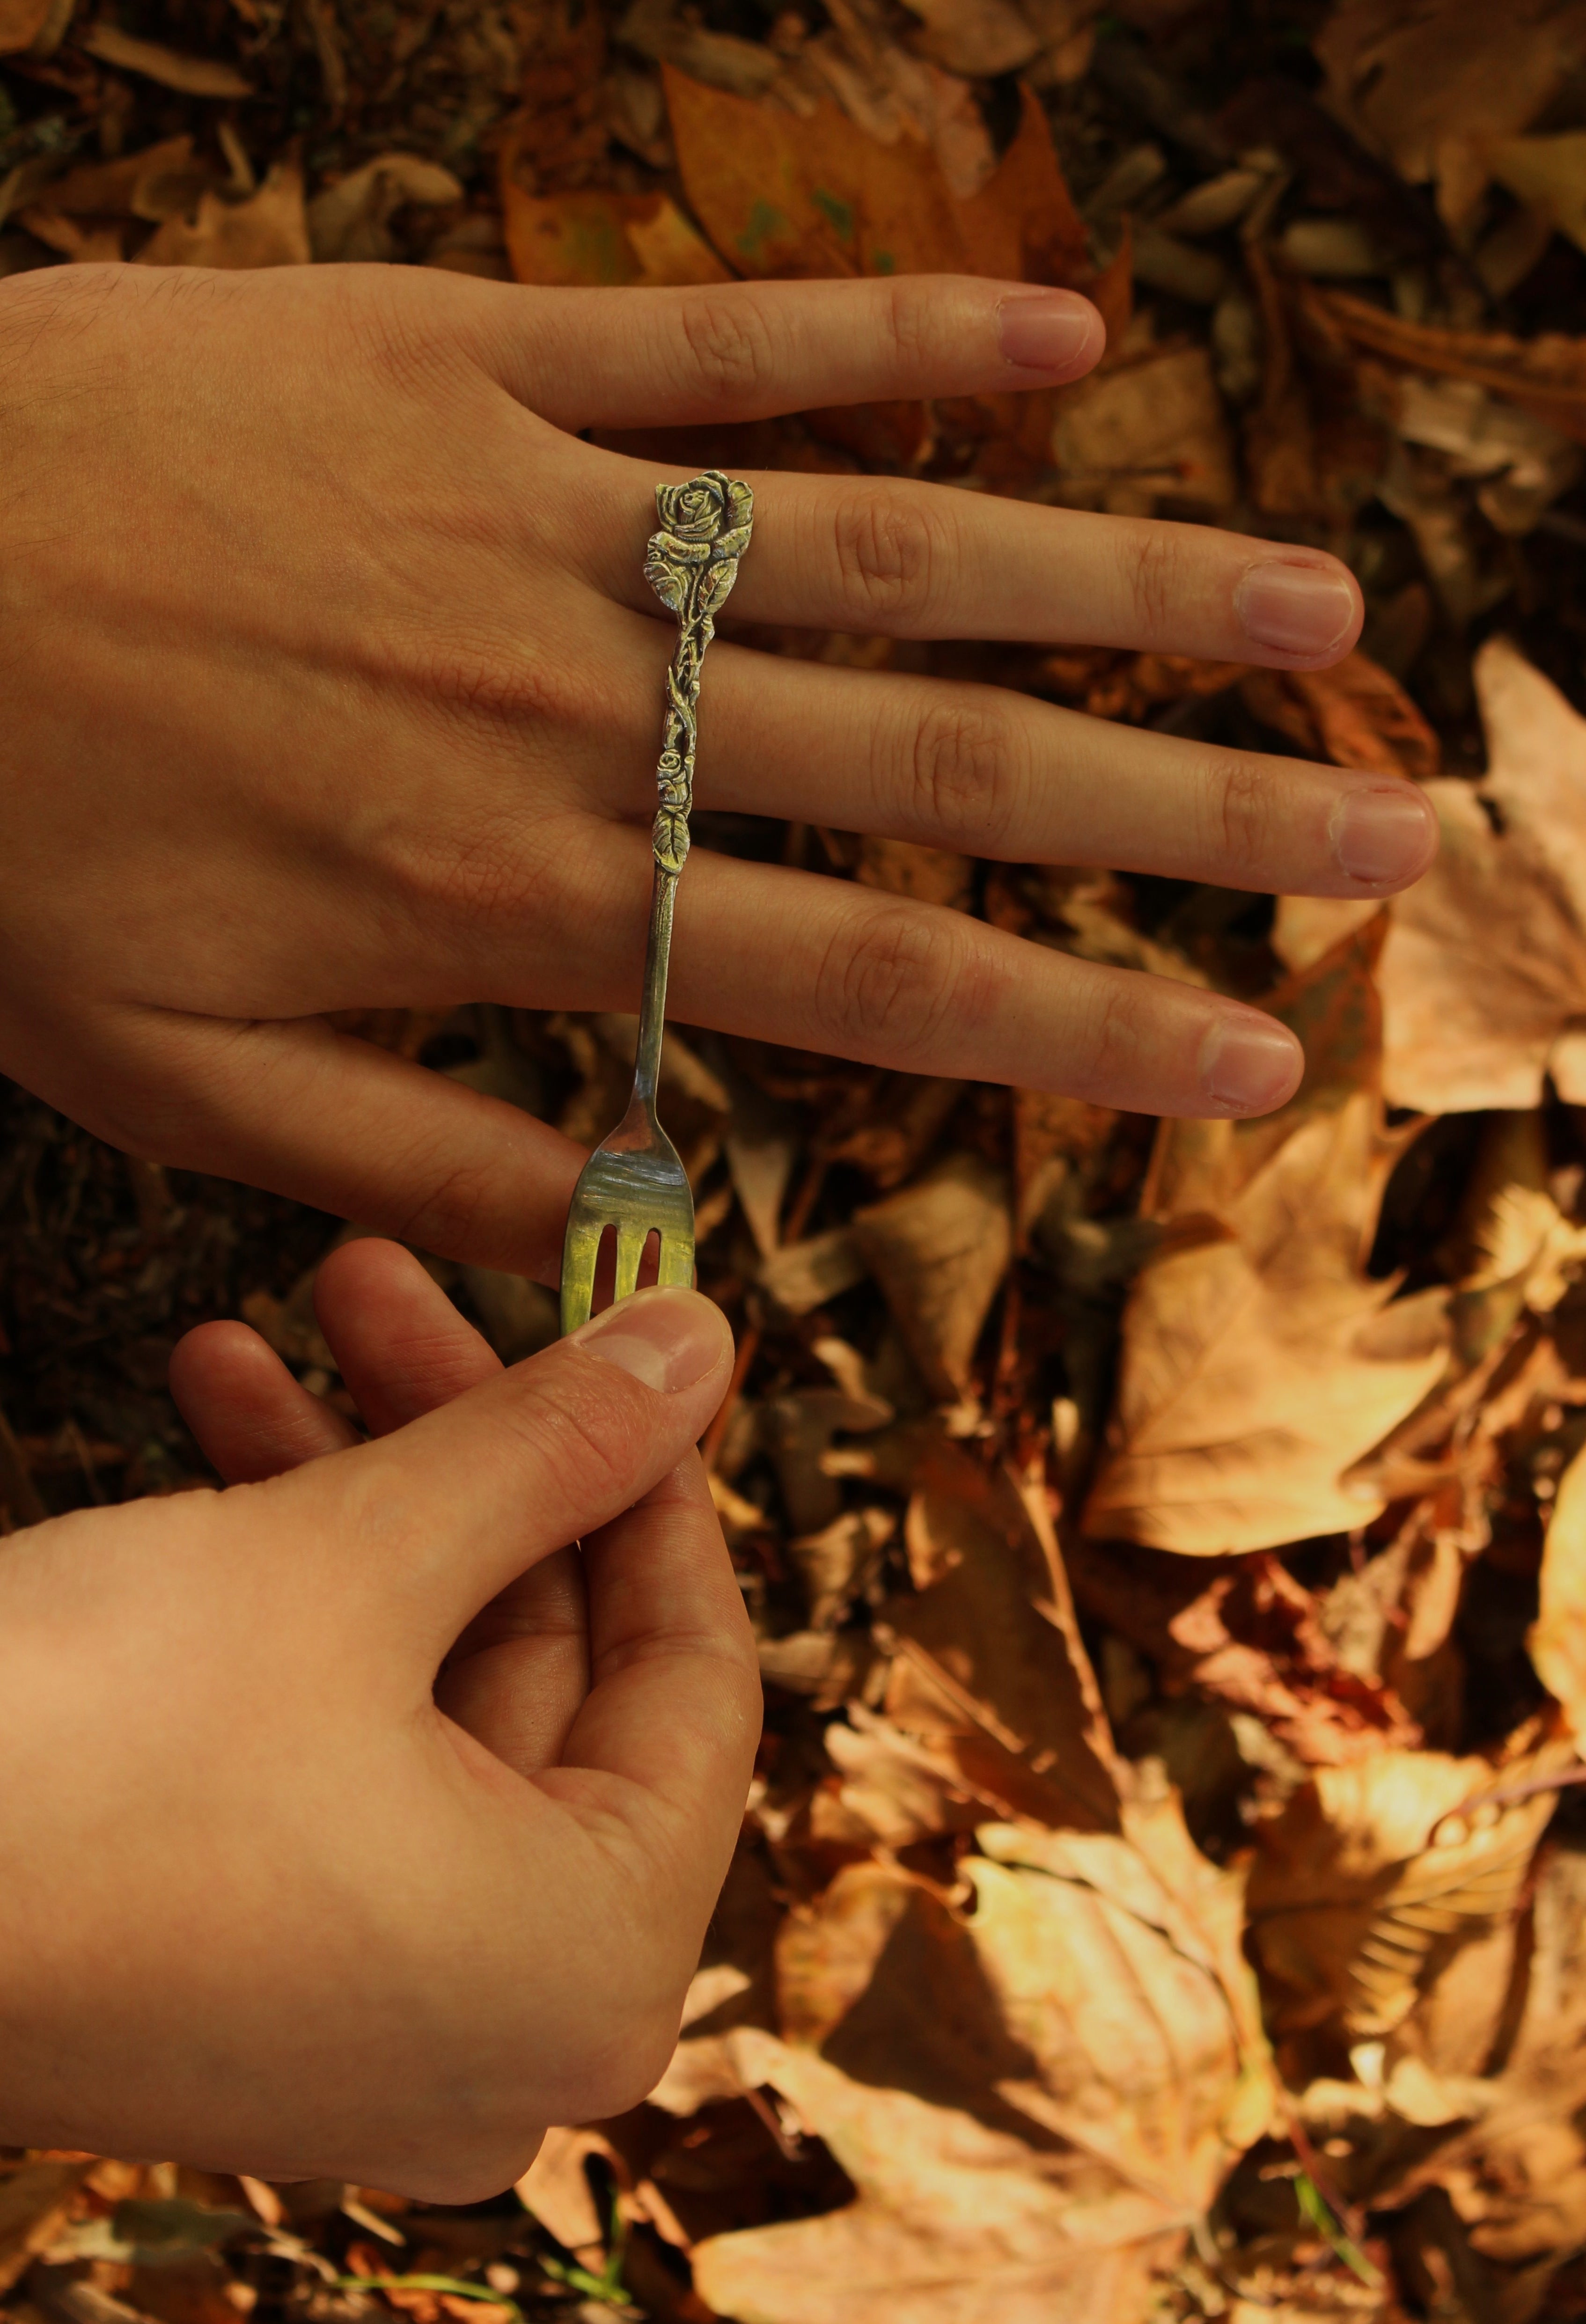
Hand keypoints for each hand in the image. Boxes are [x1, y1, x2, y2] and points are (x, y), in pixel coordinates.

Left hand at [0, 262, 1434, 1277]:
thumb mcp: (172, 1081)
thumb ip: (412, 1154)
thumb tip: (623, 1216)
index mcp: (518, 895)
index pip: (872, 982)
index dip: (1083, 1029)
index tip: (1252, 1061)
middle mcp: (578, 706)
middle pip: (944, 762)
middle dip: (1189, 811)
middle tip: (1386, 835)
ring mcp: (539, 513)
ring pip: (887, 542)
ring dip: (1119, 576)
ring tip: (1315, 609)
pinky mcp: (469, 354)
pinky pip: (722, 340)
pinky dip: (899, 331)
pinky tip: (1066, 342)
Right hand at [0, 1244, 756, 2196]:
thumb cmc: (75, 1759)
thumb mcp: (353, 1556)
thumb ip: (554, 1445)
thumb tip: (700, 1344)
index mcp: (586, 1964)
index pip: (694, 1671)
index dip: (644, 1473)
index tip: (600, 1330)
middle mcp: (499, 2024)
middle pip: (543, 1664)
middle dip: (455, 1450)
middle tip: (377, 1286)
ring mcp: (363, 2014)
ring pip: (417, 1691)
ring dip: (346, 1492)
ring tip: (245, 1329)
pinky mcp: (242, 1971)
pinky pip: (327, 1753)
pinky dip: (286, 1598)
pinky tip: (201, 1426)